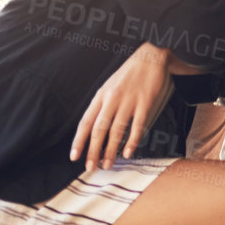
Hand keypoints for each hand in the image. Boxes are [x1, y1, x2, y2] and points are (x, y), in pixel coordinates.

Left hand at [73, 42, 171, 169]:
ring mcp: (129, 101)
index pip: (86, 122)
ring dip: (111, 150)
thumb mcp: (109, 86)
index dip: (79, 141)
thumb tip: (93, 128)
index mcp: (101, 96)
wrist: (150, 57)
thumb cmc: (129, 74)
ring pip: (117, 130)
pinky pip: (137, 125)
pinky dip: (132, 141)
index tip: (74, 157)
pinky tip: (127, 152)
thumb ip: (102, 105)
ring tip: (107, 164)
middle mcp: (112, 99)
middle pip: (99, 129)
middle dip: (93, 150)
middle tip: (90, 167)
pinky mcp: (145, 102)